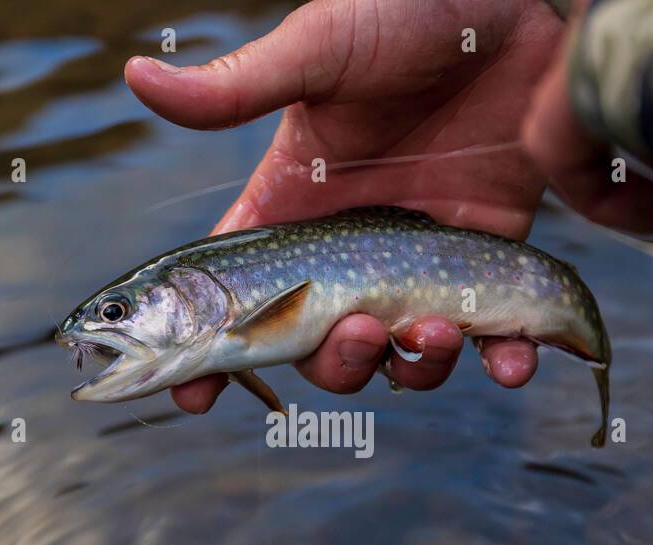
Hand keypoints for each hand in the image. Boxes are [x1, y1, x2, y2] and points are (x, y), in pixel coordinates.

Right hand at [124, 0, 652, 412]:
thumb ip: (239, 84)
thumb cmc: (405, 15)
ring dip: (412, 369)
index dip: (213, 352)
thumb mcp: (319, 51)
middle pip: (319, 347)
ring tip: (434, 331)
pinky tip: (510, 360)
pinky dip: (501, 362)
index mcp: (294, 209)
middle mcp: (350, 251)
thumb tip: (136, 75)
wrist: (516, 5)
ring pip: (400, 357)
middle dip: (332, 364)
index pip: (239, 297)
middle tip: (356, 333)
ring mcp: (419, 263)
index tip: (194, 397)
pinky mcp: (487, 262)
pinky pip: (489, 337)